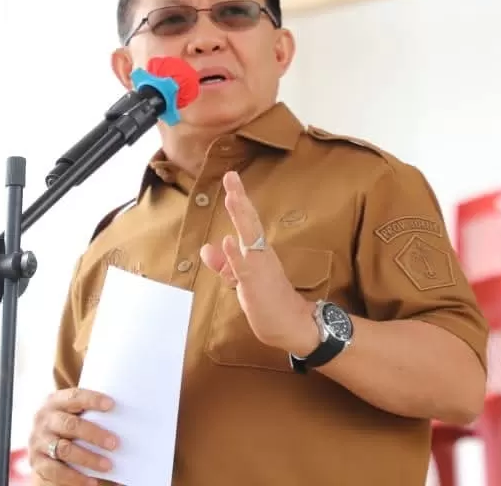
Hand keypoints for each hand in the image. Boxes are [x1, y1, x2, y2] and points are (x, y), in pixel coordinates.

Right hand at [28, 388, 117, 485]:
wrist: (42, 442)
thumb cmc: (69, 423)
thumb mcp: (73, 412)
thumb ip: (90, 412)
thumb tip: (128, 419)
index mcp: (54, 401)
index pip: (74, 397)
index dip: (92, 400)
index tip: (111, 404)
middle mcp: (44, 420)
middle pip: (70, 425)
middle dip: (94, 434)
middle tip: (115, 443)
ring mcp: (38, 441)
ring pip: (64, 449)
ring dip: (88, 458)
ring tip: (108, 465)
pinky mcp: (37, 462)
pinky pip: (56, 471)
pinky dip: (75, 477)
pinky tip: (91, 481)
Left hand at [200, 171, 317, 355]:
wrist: (291, 324)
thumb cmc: (269, 300)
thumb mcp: (242, 279)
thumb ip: (226, 264)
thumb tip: (209, 249)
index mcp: (257, 251)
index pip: (246, 220)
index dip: (238, 199)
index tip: (231, 177)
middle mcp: (260, 254)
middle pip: (249, 222)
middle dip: (239, 199)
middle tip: (231, 177)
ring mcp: (259, 268)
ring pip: (249, 238)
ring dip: (240, 218)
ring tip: (233, 197)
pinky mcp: (255, 285)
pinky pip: (244, 268)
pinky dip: (235, 256)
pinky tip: (228, 241)